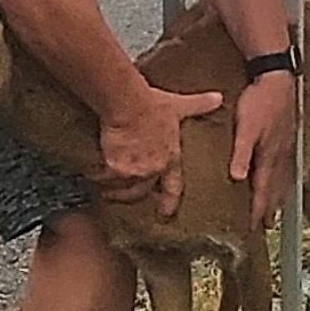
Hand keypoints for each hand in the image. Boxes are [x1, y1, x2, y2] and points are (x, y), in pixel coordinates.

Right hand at [96, 87, 222, 216]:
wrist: (128, 105)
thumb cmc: (153, 105)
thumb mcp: (178, 106)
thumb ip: (198, 105)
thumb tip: (219, 98)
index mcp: (170, 158)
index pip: (173, 186)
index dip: (171, 201)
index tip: (166, 213)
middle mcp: (153, 169)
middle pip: (142, 192)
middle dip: (134, 196)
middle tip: (125, 198)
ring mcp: (134, 172)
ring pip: (122, 189)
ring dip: (113, 190)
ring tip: (104, 189)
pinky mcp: (115, 169)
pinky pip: (104, 179)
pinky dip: (97, 178)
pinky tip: (91, 176)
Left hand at [229, 72, 296, 229]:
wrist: (275, 77)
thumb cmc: (260, 101)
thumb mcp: (246, 128)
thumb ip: (242, 154)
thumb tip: (238, 179)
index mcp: (270, 156)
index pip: (263, 191)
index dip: (257, 210)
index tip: (252, 227)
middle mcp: (281, 155)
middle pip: (276, 189)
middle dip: (270, 208)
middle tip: (265, 226)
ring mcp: (285, 146)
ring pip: (282, 178)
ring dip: (277, 196)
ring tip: (274, 209)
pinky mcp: (285, 136)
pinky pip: (284, 166)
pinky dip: (281, 179)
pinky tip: (278, 176)